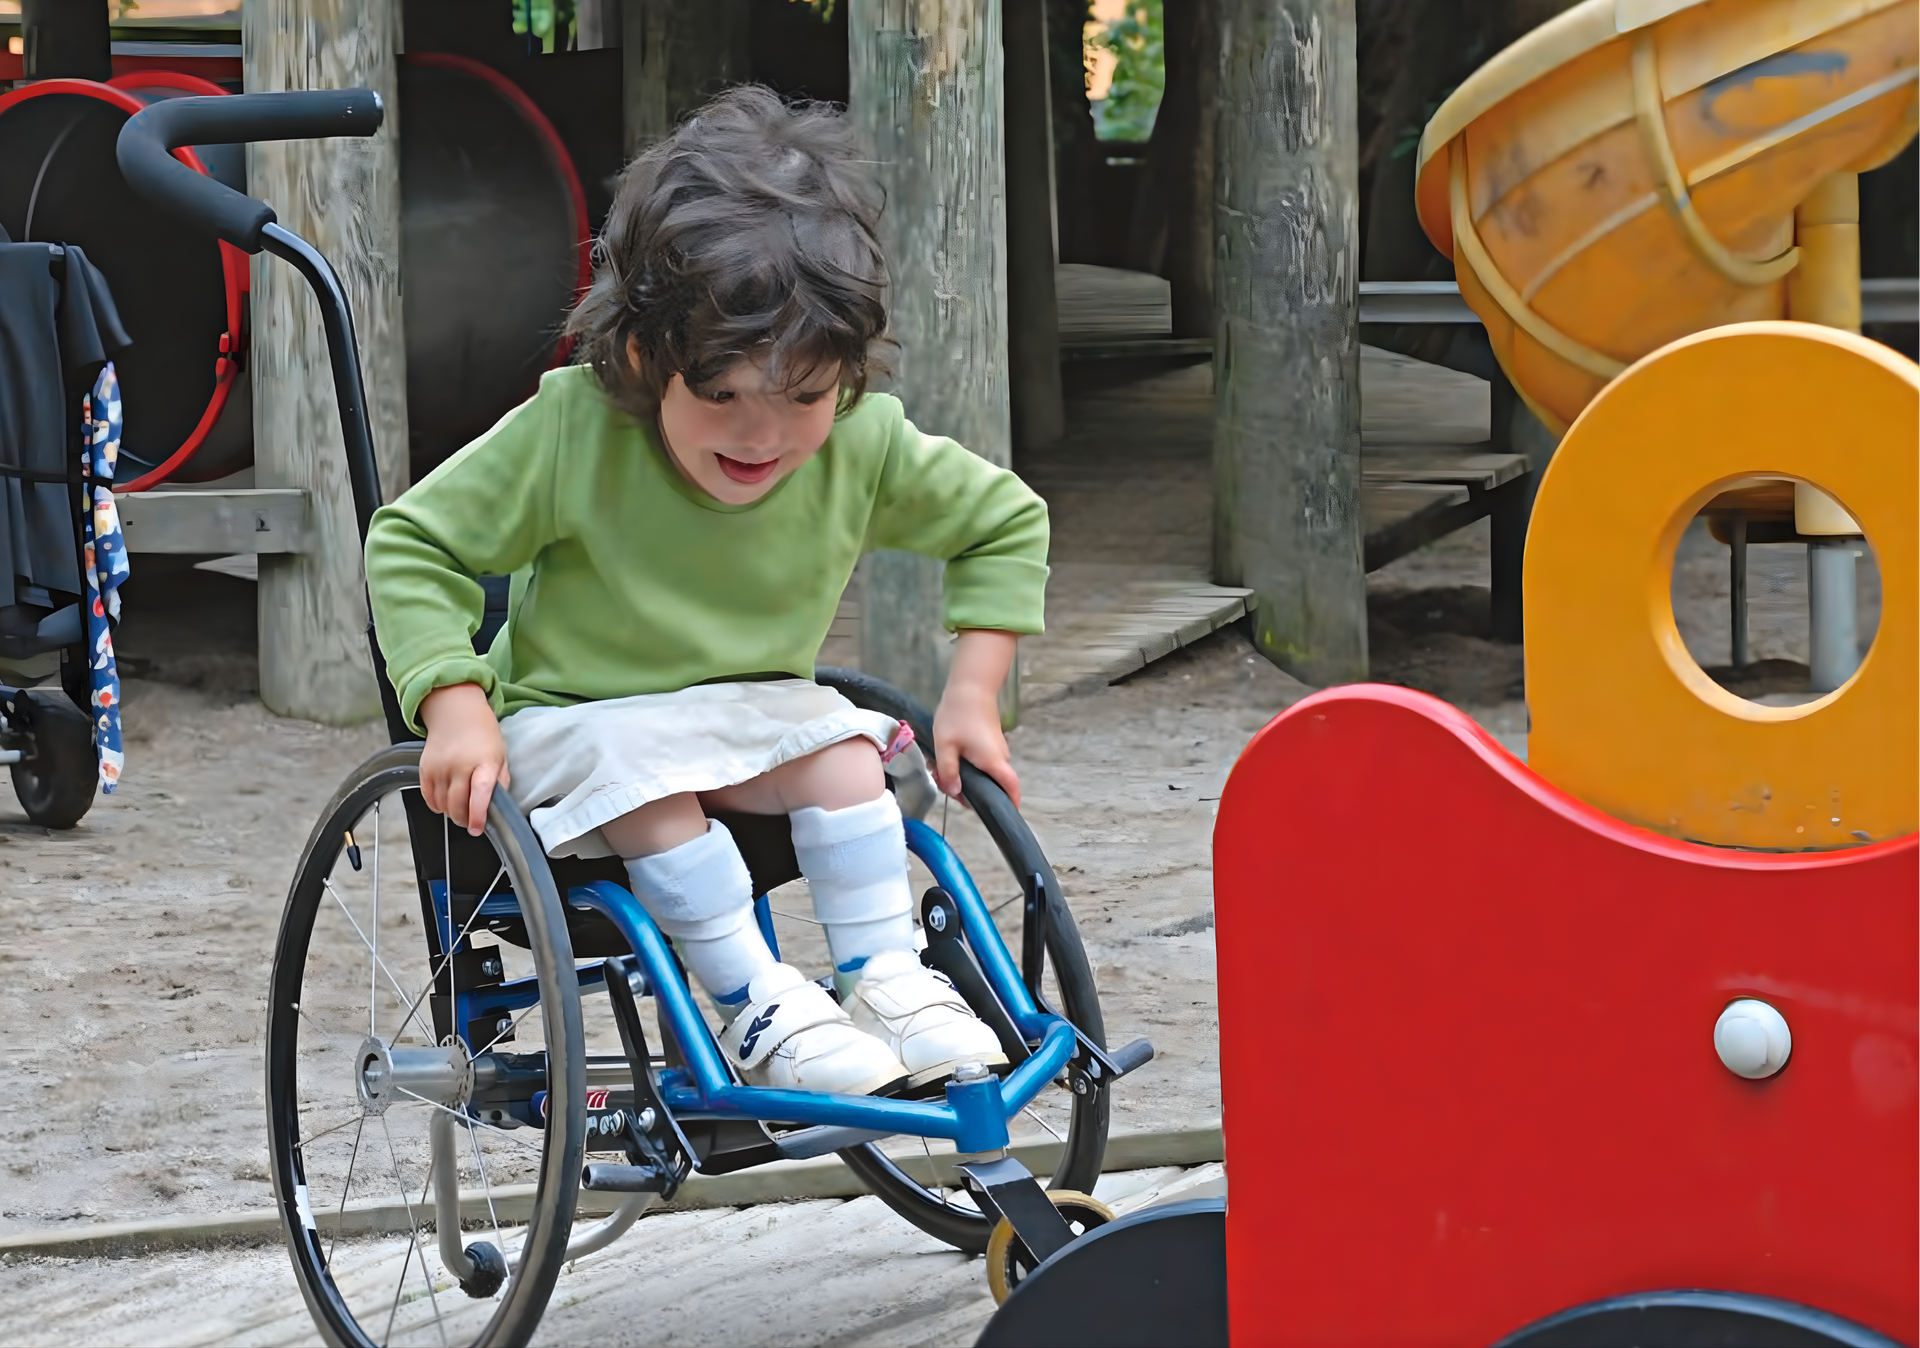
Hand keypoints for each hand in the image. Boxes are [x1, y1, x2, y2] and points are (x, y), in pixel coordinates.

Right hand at [419, 683, 509, 836]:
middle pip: (457, 804)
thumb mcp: (501, 756)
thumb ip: (500, 782)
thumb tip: (498, 806)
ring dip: (451, 813)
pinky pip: (428, 797)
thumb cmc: (483, 736)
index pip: (480, 793)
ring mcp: (440, 767)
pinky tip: (445, 803)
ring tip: (460, 810)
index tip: (477, 828)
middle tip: (470, 823)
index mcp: (484, 763)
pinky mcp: (425, 768)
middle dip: (464, 819)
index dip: (478, 815)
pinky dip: (437, 805)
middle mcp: (459, 765)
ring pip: (442, 804)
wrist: (457, 714)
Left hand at [932, 630, 1019, 807]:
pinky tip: (948, 757)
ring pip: (984, 772)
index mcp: (993, 762)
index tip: (1001, 817)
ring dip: (965, 775)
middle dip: (970, 791)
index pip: (1010, 789)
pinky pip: (982, 761)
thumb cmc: (958, 715)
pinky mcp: (990, 741)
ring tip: (941, 768)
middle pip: (992, 784)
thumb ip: (949, 772)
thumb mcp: (946, 746)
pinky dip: (967, 764)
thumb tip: (955, 793)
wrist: (970, 686)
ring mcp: (997, 748)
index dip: (1010, 805)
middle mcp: (1000, 757)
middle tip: (946, 784)